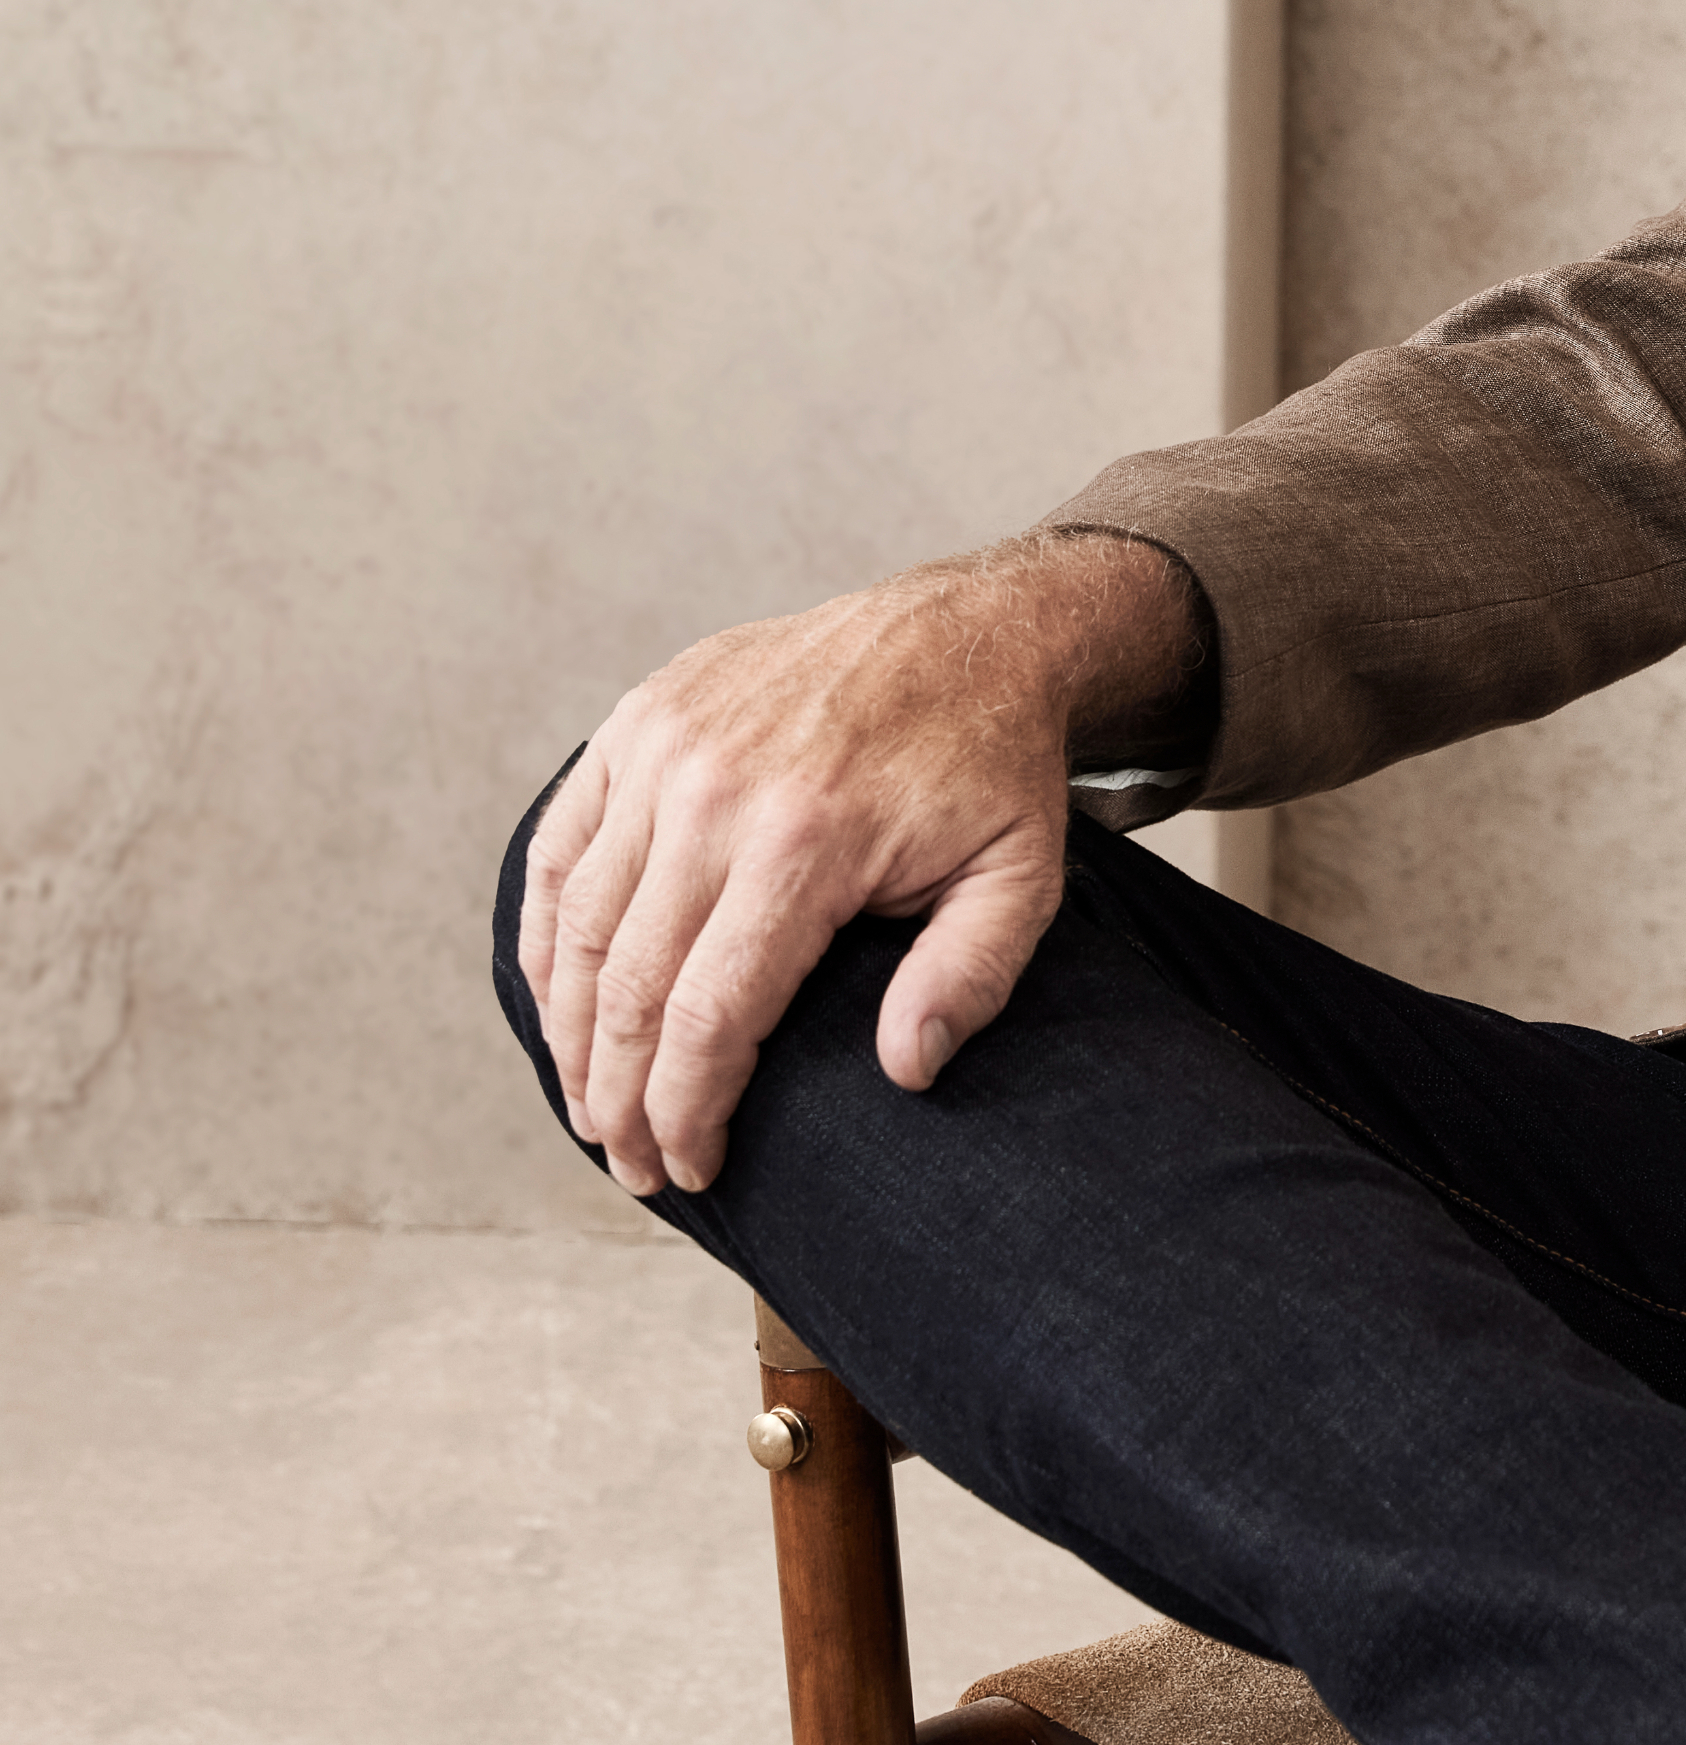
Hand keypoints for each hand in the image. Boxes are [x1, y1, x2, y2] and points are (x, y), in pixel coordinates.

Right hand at [517, 530, 1204, 1198]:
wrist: (969, 630)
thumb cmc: (992, 764)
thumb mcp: (1022, 874)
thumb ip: (970, 977)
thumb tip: (902, 1072)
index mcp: (809, 838)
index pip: (710, 1016)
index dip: (688, 1111)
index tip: (696, 1170)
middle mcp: (718, 790)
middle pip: (630, 983)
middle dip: (620, 1096)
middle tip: (633, 1163)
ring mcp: (667, 745)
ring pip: (580, 922)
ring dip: (571, 1030)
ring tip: (591, 1104)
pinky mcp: (641, 717)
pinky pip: (561, 845)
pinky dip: (548, 932)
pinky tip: (561, 998)